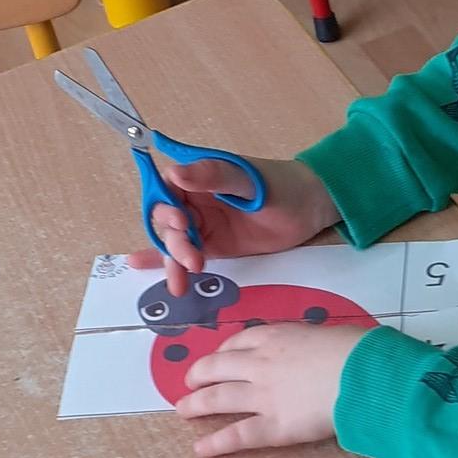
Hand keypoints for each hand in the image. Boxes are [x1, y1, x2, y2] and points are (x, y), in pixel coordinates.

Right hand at [126, 155, 337, 291]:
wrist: (310, 208)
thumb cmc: (281, 185)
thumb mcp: (248, 179)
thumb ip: (214, 176)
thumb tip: (176, 173)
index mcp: (198, 177)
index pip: (166, 191)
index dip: (165, 209)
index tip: (181, 223)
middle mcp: (194, 201)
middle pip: (168, 224)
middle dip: (175, 243)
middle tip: (194, 259)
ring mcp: (203, 225)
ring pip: (176, 244)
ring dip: (174, 262)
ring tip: (181, 283)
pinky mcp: (215, 245)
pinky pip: (187, 255)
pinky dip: (170, 265)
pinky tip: (146, 270)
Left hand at [176, 320, 370, 457]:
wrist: (360, 374)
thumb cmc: (356, 350)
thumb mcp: (331, 334)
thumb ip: (317, 343)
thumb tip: (326, 350)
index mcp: (276, 336)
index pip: (239, 341)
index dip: (223, 351)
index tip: (218, 356)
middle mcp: (260, 364)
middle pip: (218, 367)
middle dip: (199, 374)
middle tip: (190, 382)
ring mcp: (263, 396)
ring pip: (218, 398)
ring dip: (196, 404)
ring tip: (183, 410)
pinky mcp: (273, 426)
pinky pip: (238, 435)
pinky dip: (216, 442)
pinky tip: (201, 449)